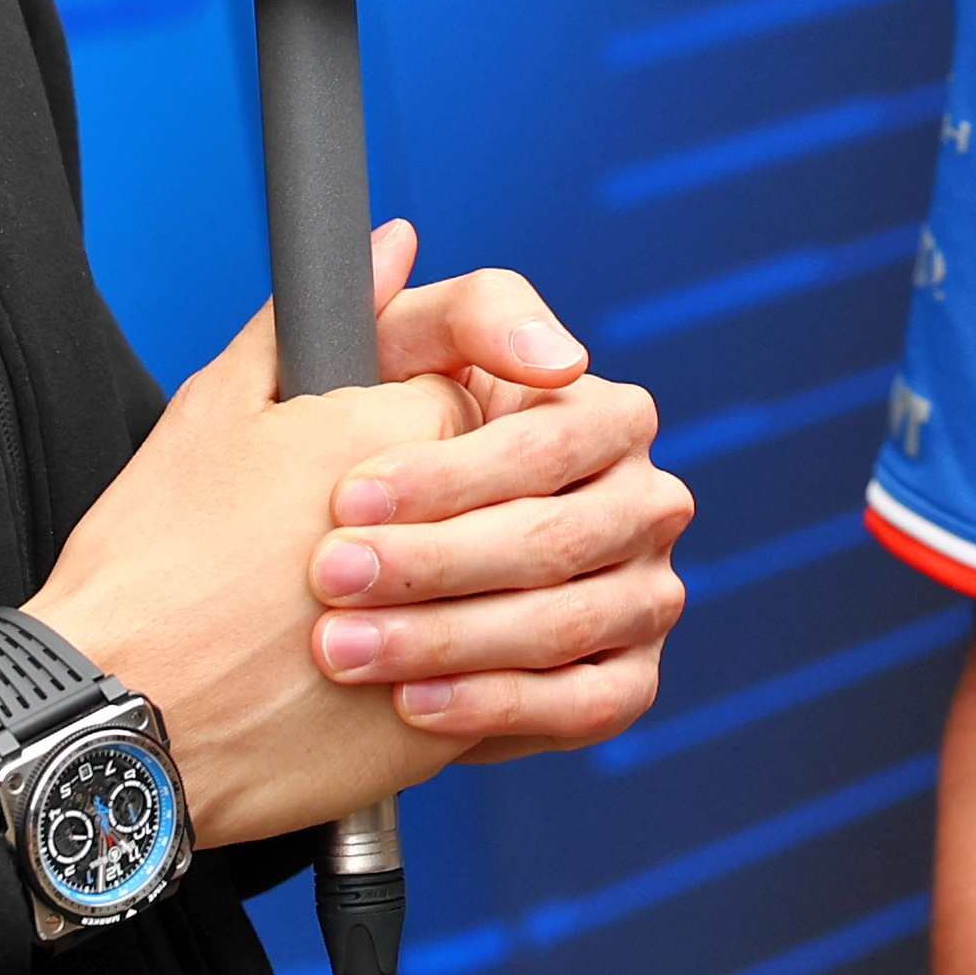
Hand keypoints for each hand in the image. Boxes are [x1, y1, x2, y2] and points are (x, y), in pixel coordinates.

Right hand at [18, 297, 474, 849]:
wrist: (117, 713)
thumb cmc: (155, 560)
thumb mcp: (220, 407)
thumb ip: (322, 316)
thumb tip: (391, 248)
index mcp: (415, 426)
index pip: (473, 410)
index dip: (412, 443)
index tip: (350, 478)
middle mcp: (462, 528)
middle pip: (496, 504)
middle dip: (440, 524)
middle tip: (324, 555)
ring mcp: (463, 636)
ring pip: (499, 606)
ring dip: (444, 607)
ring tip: (326, 629)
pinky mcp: (445, 733)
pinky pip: (477, 695)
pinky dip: (432, 689)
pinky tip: (346, 695)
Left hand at [311, 224, 689, 759]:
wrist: (350, 595)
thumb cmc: (366, 462)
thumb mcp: (378, 367)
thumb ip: (417, 308)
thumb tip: (439, 268)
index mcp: (600, 415)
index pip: (545, 440)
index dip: (446, 471)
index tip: (349, 494)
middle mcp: (641, 501)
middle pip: (552, 538)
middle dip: (431, 561)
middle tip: (330, 576)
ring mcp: (645, 595)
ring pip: (561, 625)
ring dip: (444, 639)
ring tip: (345, 647)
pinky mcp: (628, 681)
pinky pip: (582, 705)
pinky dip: (496, 706)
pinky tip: (414, 704)